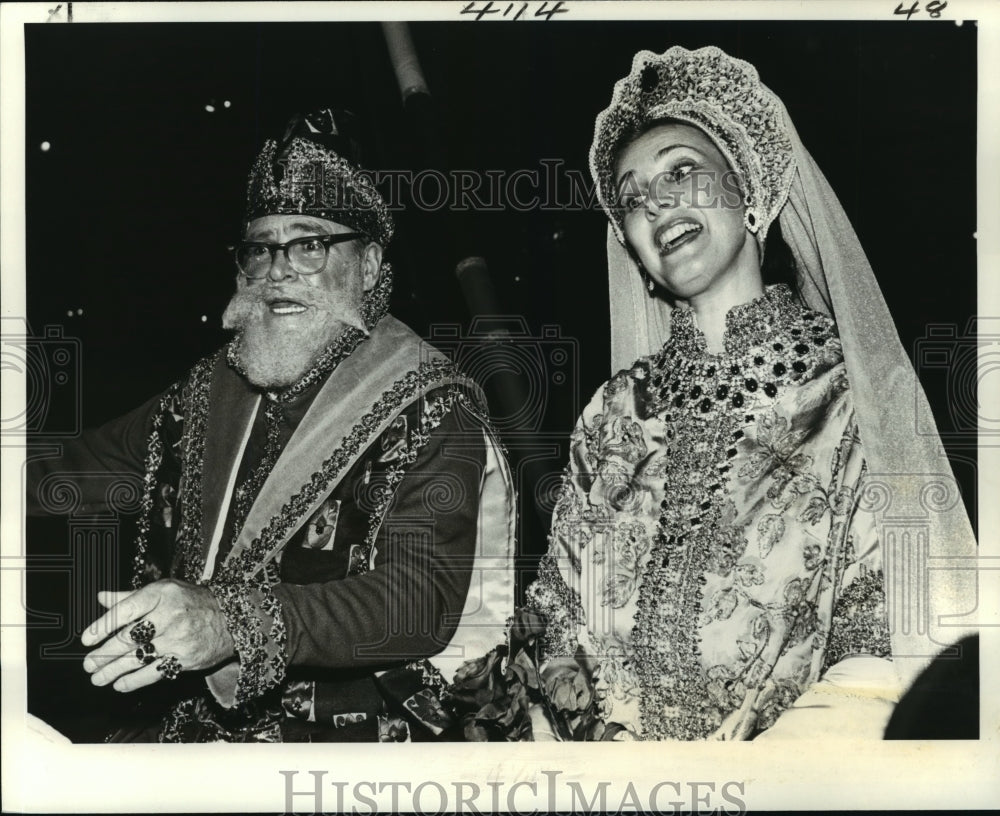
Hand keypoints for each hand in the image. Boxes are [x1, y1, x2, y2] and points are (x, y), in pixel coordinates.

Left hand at [80, 579, 235, 692]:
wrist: (232, 619)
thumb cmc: (194, 602)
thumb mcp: (165, 590)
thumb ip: (131, 596)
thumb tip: (102, 598)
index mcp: (163, 594)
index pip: (127, 610)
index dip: (104, 625)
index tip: (87, 639)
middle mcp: (171, 616)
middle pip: (130, 638)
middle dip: (105, 653)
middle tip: (88, 663)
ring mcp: (179, 639)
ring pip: (139, 658)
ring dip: (114, 671)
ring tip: (97, 677)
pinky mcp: (186, 659)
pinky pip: (154, 673)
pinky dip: (134, 681)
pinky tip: (119, 685)